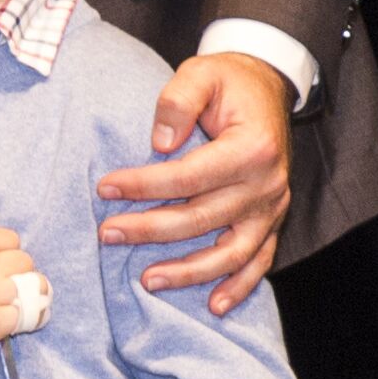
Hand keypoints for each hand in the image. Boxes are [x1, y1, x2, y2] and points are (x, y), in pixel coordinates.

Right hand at [0, 189, 45, 347]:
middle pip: (24, 261)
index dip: (3, 249)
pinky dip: (19, 318)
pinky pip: (24, 316)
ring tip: (15, 300)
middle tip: (3, 282)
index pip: (9, 239)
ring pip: (32, 287)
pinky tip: (8, 321)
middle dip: (16, 270)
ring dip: (27, 292)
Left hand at [97, 49, 292, 312]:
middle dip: (150, 230)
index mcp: (251, 148)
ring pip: (230, 252)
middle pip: (202, 219)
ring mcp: (272, 207)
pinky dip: (239, 287)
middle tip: (107, 234)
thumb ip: (178, 101)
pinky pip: (258, 261)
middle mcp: (267, 184)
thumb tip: (159, 144)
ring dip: (188, 272)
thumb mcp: (202, 72)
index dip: (144, 185)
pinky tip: (213, 306)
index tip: (105, 187)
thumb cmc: (229, 82)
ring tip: (147, 281)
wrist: (267, 87)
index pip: (189, 176)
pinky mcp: (272, 221)